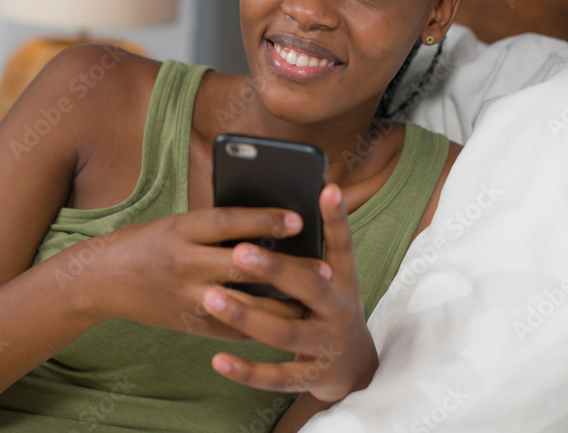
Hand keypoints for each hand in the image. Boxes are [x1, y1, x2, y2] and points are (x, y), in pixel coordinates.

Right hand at [69, 207, 307, 340]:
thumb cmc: (145, 243)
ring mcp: (187, 296)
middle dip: (286, 268)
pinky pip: (233, 327)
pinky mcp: (189, 323)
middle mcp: (184, 263)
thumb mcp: (176, 224)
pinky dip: (261, 324)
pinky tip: (286, 319)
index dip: (265, 220)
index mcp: (181, 230)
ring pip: (245, 303)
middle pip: (244, 266)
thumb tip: (263, 226)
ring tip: (313, 299)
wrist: (102, 280)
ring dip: (283, 303)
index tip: (299, 219)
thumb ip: (214, 226)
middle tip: (324, 268)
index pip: (229, 222)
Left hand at [199, 184, 378, 403]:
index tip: (326, 188)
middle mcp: (339, 312)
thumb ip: (309, 250)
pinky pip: (275, 376)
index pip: (342, 244)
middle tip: (240, 251)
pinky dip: (246, 371)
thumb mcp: (332, 277)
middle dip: (275, 269)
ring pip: (284, 332)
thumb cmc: (329, 307)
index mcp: (343, 280)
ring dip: (246, 315)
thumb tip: (281, 207)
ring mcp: (326, 347)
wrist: (357, 368)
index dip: (337, 217)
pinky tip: (217, 359)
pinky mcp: (311, 378)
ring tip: (210, 298)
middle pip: (308, 288)